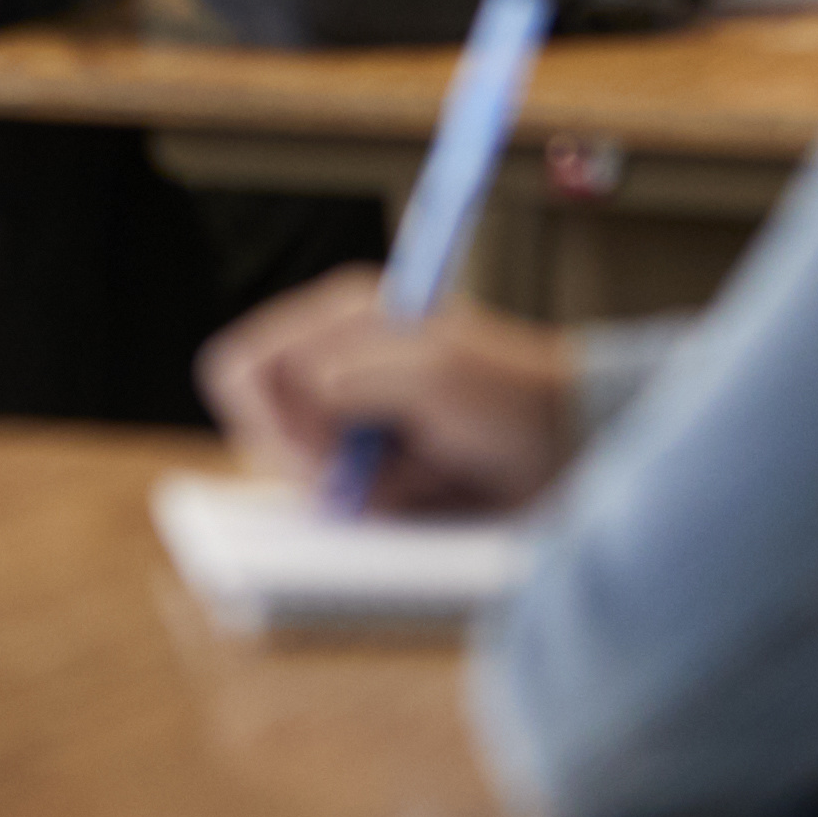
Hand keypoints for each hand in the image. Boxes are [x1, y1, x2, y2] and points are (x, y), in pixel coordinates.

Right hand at [199, 271, 581, 516]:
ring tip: (416, 471)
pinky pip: (339, 492)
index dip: (262, 418)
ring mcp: (353, 410)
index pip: (242, 368)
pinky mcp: (374, 455)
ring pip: (299, 466)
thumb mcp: (433, 374)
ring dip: (351, 484)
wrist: (575, 442)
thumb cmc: (513, 396)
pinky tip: (422, 483)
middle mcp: (334, 358)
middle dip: (309, 459)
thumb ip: (350, 379)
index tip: (318, 455)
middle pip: (261, 425)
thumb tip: (301, 406)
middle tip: (367, 476)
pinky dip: (374, 499)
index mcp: (338, 317)